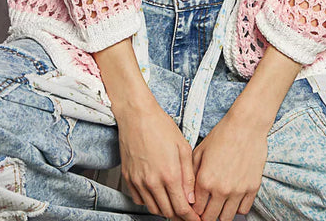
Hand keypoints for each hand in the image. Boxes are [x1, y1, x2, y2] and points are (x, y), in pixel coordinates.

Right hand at [113, 95, 200, 220]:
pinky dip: (150, 202)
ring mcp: (138, 182)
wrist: (136, 115)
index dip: (191, 218)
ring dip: (165, 210)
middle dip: (179, 216)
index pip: (181, 209)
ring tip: (173, 203)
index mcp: (169, 175)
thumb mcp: (183, 148)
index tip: (196, 220)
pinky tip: (157, 193)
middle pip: (167, 212)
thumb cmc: (161, 126)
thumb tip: (191, 198)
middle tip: (187, 213)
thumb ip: (188, 176)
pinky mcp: (128, 178)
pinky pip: (139, 200)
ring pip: (153, 209)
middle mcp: (152, 182)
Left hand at [171, 110, 266, 220]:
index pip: (196, 210)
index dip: (193, 211)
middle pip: (210, 218)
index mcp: (205, 180)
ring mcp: (238, 190)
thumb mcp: (199, 151)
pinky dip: (237, 207)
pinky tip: (233, 198)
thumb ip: (191, 175)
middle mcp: (221, 189)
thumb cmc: (222, 134)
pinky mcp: (252, 188)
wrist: (246, 125)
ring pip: (227, 218)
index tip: (195, 208)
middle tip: (206, 209)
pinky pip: (243, 210)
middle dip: (205, 216)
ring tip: (219, 205)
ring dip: (221, 214)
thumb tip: (189, 195)